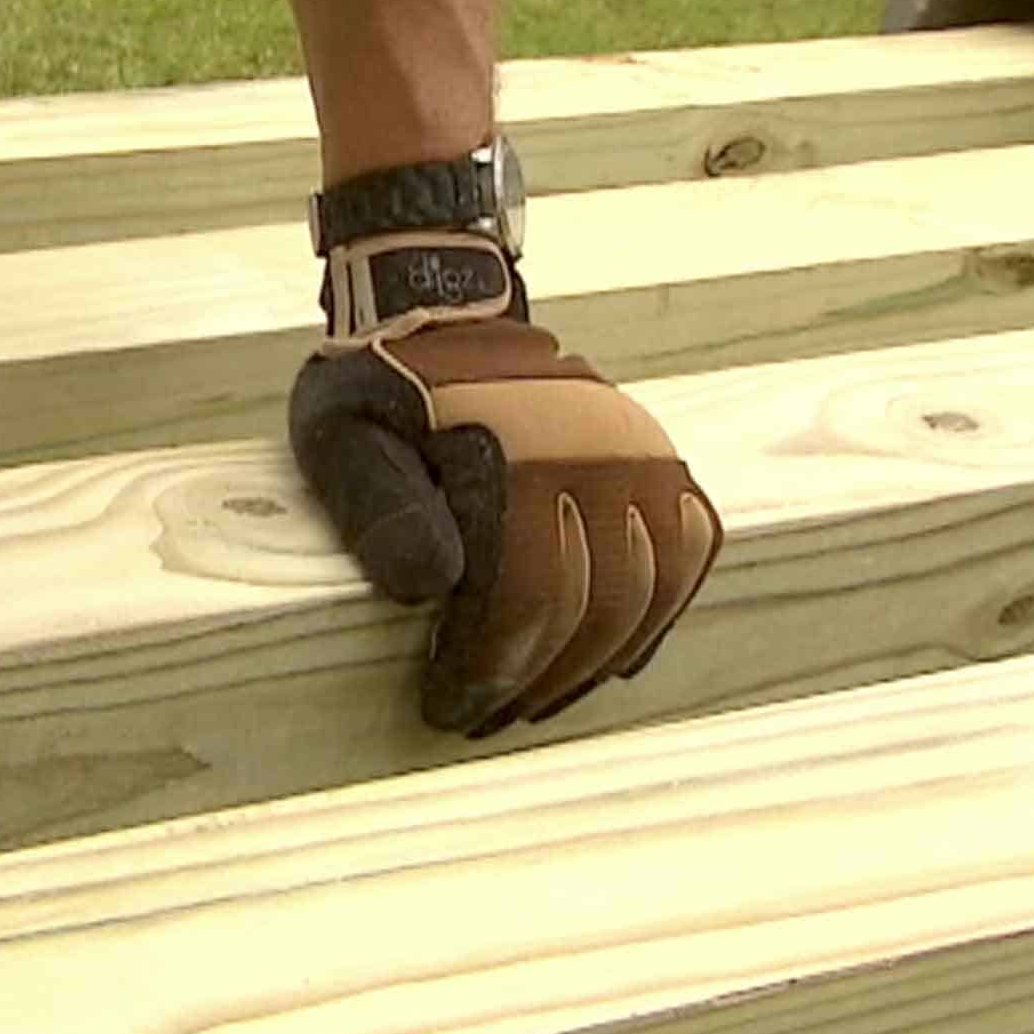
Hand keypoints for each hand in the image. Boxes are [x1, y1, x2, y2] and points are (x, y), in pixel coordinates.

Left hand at [288, 264, 721, 736]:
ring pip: (649, 591)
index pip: (530, 592)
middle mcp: (602, 447)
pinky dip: (656, 617)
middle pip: (596, 604)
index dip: (490, 666)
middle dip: (537, 680)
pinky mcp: (665, 461)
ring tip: (533, 702)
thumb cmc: (380, 390)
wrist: (441, 314)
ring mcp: (645, 453)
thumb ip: (380, 508)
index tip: (446, 708)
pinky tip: (609, 662)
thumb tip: (429, 587)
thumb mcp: (344, 438)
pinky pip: (689, 552)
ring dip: (594, 664)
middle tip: (480, 719)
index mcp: (522, 446)